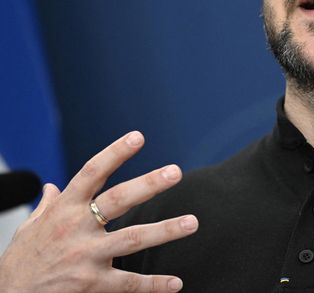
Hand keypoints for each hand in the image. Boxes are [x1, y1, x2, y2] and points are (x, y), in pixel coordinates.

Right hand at [0, 131, 197, 291]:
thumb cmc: (20, 263)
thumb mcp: (28, 229)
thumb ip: (47, 207)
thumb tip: (52, 187)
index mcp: (63, 209)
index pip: (92, 173)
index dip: (115, 153)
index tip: (138, 137)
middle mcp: (76, 228)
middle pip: (118, 200)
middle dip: (149, 185)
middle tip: (175, 171)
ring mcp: (85, 256)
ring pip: (132, 239)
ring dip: (165, 230)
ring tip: (192, 222)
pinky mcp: (90, 285)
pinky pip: (128, 283)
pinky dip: (154, 285)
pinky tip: (176, 283)